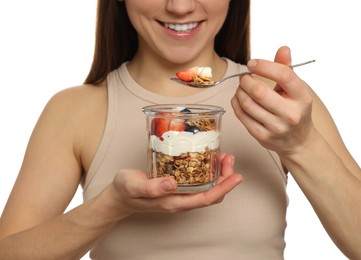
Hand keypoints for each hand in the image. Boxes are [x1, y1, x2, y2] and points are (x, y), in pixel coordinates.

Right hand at [107, 154, 242, 216]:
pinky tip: (208, 158)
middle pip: (212, 194)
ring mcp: (180, 194)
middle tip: (229, 158)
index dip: (224, 188)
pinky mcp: (178, 186)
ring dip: (219, 174)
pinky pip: (199, 181)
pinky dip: (208, 170)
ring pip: (207, 187)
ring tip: (224, 156)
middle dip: (225, 178)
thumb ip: (151, 186)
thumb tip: (172, 183)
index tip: (236, 176)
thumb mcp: (134, 186)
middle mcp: (181, 200)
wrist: (119, 196)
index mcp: (174, 202)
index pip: (206, 198)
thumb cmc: (126, 191)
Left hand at [231, 46, 316, 155]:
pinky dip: (236, 103)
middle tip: (244, 77)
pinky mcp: (263, 136)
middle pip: (259, 91)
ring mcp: (276, 127)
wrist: (299, 141)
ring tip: (241, 87)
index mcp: (302, 98)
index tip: (252, 63)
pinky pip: (242, 116)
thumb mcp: (296, 89)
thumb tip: (283, 49)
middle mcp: (291, 114)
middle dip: (246, 80)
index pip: (284, 75)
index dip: (264, 66)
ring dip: (239, 91)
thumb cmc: (295, 110)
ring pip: (247, 104)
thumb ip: (287, 68)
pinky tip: (239, 98)